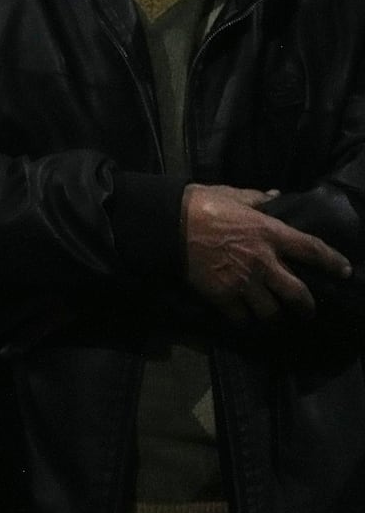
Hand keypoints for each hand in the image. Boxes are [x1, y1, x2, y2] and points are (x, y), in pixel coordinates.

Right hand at [181, 184, 353, 322]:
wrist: (169, 224)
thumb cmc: (202, 204)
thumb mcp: (233, 194)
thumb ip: (257, 199)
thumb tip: (274, 196)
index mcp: (270, 233)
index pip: (312, 249)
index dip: (333, 262)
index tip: (345, 271)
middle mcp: (263, 261)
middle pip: (297, 292)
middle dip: (306, 305)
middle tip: (307, 310)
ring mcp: (243, 281)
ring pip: (270, 310)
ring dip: (271, 312)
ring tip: (269, 312)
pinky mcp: (222, 295)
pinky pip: (240, 316)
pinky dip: (243, 318)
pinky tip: (241, 315)